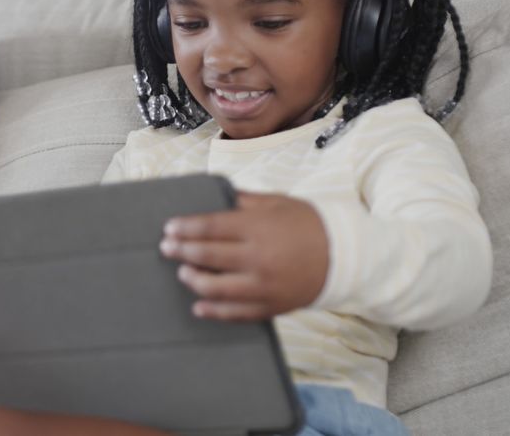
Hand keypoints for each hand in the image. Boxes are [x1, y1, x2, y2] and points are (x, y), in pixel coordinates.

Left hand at [160, 192, 329, 320]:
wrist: (343, 256)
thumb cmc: (309, 224)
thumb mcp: (278, 202)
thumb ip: (244, 200)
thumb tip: (214, 196)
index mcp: (258, 227)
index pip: (211, 227)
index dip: (186, 228)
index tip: (169, 228)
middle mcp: (258, 258)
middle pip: (208, 255)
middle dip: (182, 251)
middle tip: (166, 248)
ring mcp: (263, 285)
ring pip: (216, 287)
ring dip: (194, 280)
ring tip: (183, 273)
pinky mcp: (270, 306)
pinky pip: (236, 313)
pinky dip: (214, 311)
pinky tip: (199, 306)